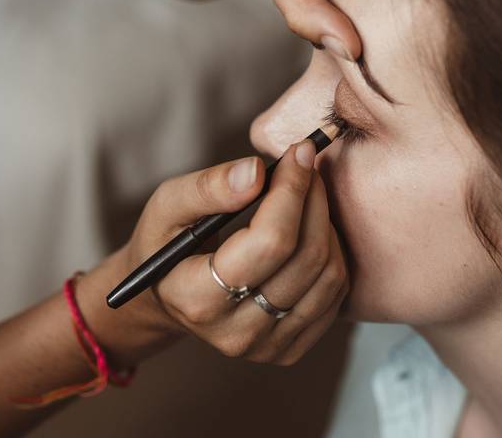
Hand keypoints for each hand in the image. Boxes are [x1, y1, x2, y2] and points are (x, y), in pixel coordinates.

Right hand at [79, 139, 346, 366]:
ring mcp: (267, 346)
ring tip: (306, 193)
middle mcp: (235, 333)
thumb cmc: (166, 242)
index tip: (297, 152)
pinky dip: (332, 252)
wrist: (166, 295)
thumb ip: (208, 187)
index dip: (291, 191)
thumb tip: (256, 171)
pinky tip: (309, 228)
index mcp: (198, 299)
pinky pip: (335, 294)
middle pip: (305, 258)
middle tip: (305, 163)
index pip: (269, 244)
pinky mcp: (290, 348)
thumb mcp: (168, 205)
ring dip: (326, 223)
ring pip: (328, 276)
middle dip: (313, 199)